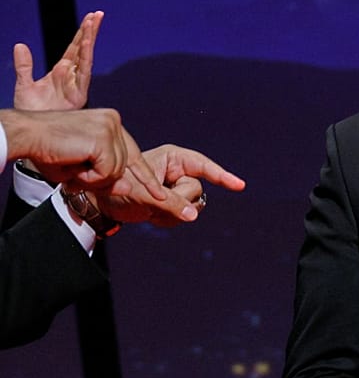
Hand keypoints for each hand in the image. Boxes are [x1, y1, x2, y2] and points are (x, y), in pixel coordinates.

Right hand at [0, 107, 164, 197]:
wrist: (26, 135)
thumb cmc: (47, 150)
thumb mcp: (81, 169)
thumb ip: (106, 178)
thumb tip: (128, 188)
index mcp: (110, 123)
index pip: (133, 153)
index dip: (145, 176)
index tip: (158, 193)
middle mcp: (114, 121)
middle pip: (126, 166)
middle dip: (105, 179)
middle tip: (78, 174)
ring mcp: (110, 128)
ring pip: (118, 171)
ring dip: (93, 178)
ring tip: (72, 164)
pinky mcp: (103, 138)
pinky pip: (108, 172)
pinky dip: (89, 176)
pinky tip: (74, 163)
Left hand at [13, 10, 100, 110]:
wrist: (34, 131)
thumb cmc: (31, 112)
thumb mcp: (23, 85)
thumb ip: (24, 66)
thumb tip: (20, 45)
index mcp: (61, 72)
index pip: (74, 48)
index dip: (81, 33)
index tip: (90, 18)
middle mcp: (72, 76)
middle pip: (83, 49)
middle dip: (90, 31)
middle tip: (98, 14)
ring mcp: (77, 84)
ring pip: (86, 57)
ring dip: (89, 39)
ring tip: (94, 22)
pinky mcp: (79, 94)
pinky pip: (84, 72)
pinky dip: (85, 57)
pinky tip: (86, 44)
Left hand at [95, 143, 245, 225]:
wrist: (100, 205)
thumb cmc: (117, 190)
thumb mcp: (144, 195)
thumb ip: (172, 203)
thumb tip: (194, 215)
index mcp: (172, 157)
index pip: (203, 166)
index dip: (222, 176)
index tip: (239, 186)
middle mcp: (179, 170)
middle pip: (196, 189)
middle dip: (178, 200)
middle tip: (153, 203)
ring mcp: (178, 187)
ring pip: (193, 205)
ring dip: (173, 212)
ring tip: (151, 210)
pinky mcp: (176, 202)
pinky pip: (186, 215)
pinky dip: (169, 219)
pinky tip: (153, 216)